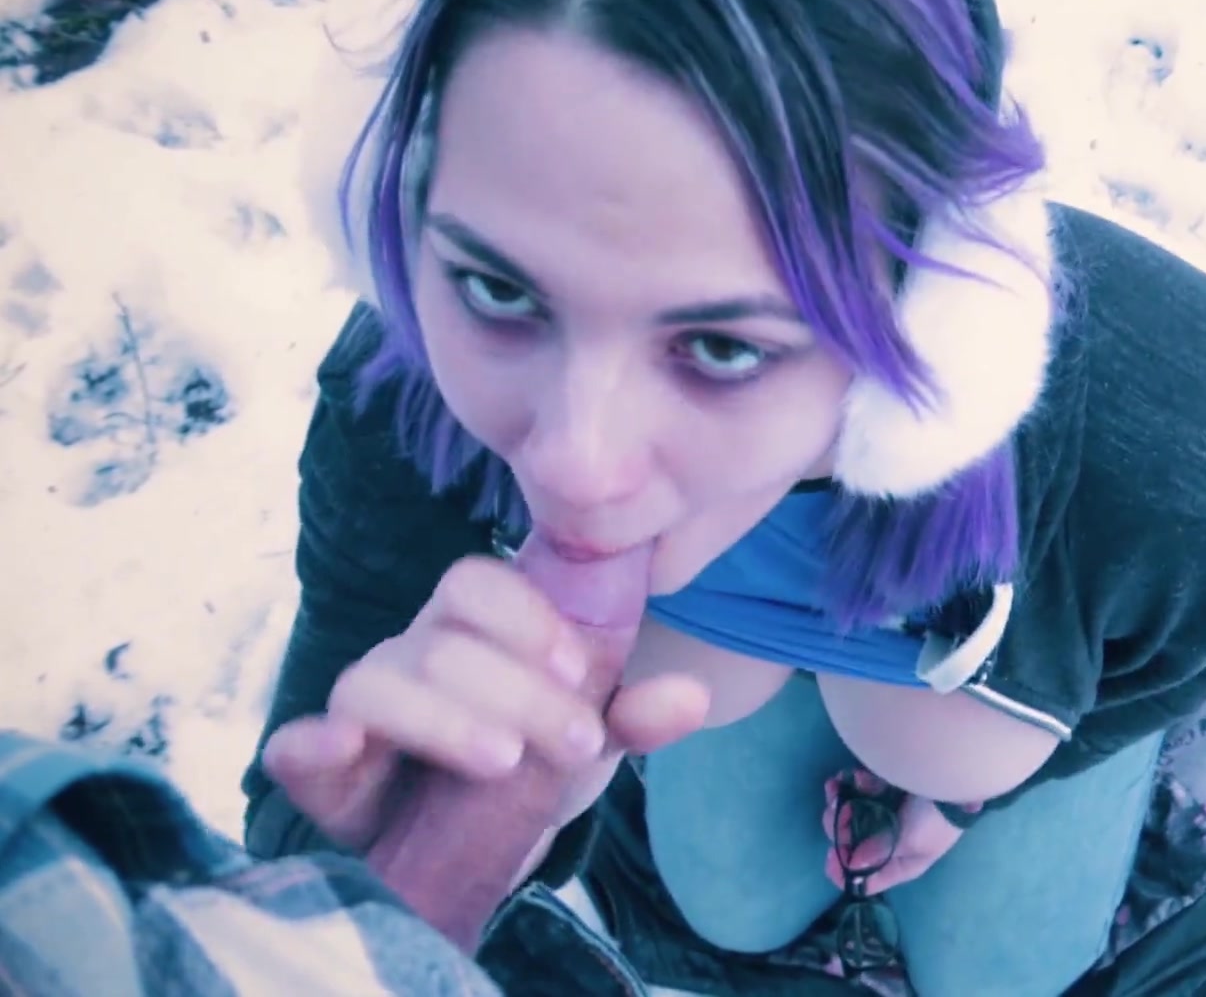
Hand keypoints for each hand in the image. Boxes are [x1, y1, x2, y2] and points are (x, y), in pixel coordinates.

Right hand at [262, 555, 708, 852]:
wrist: (477, 843)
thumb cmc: (536, 761)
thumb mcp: (594, 736)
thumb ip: (637, 715)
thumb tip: (691, 698)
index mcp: (475, 628)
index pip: (480, 583)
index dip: (526, 617)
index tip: (576, 669)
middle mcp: (412, 653)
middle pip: (442, 640)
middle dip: (514, 689)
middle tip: (576, 742)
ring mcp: (362, 708)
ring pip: (374, 682)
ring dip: (442, 718)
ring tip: (504, 761)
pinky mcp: (322, 769)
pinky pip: (294, 746)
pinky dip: (313, 744)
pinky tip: (343, 750)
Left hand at [823, 770, 967, 895]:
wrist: (953, 778)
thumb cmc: (935, 820)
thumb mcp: (910, 843)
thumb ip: (878, 854)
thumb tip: (852, 867)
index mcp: (896, 863)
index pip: (864, 880)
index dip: (842, 871)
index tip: (830, 856)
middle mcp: (886, 842)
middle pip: (848, 844)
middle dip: (838, 828)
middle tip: (837, 811)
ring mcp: (882, 814)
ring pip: (846, 815)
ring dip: (838, 802)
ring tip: (838, 788)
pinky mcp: (880, 789)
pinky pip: (854, 790)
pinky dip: (846, 784)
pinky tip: (847, 777)